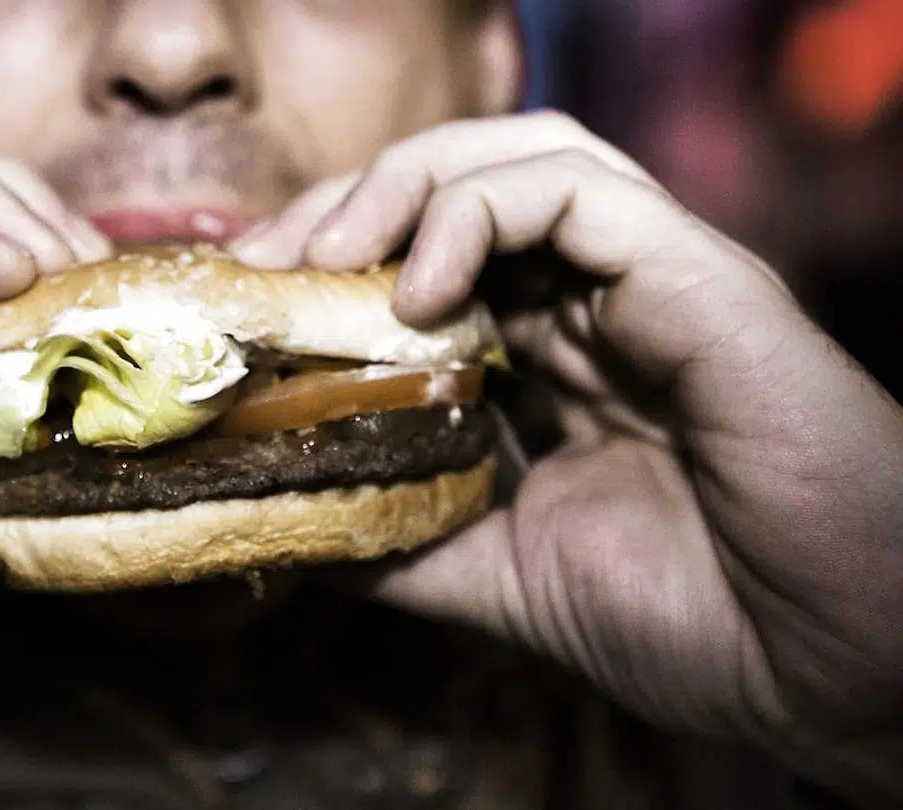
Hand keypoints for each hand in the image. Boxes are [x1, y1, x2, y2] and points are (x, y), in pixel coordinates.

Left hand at [231, 111, 902, 807]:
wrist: (827, 672)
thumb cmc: (696, 624)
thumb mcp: (503, 577)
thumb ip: (405, 539)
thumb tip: (289, 528)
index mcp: (562, 359)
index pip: (436, 257)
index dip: (338, 260)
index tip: (255, 300)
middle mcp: (605, 305)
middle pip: (465, 187)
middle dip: (351, 206)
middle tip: (266, 262)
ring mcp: (656, 284)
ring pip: (522, 155)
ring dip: (405, 186)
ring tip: (328, 252)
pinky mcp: (701, 281)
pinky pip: (581, 191)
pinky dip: (479, 212)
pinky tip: (421, 285)